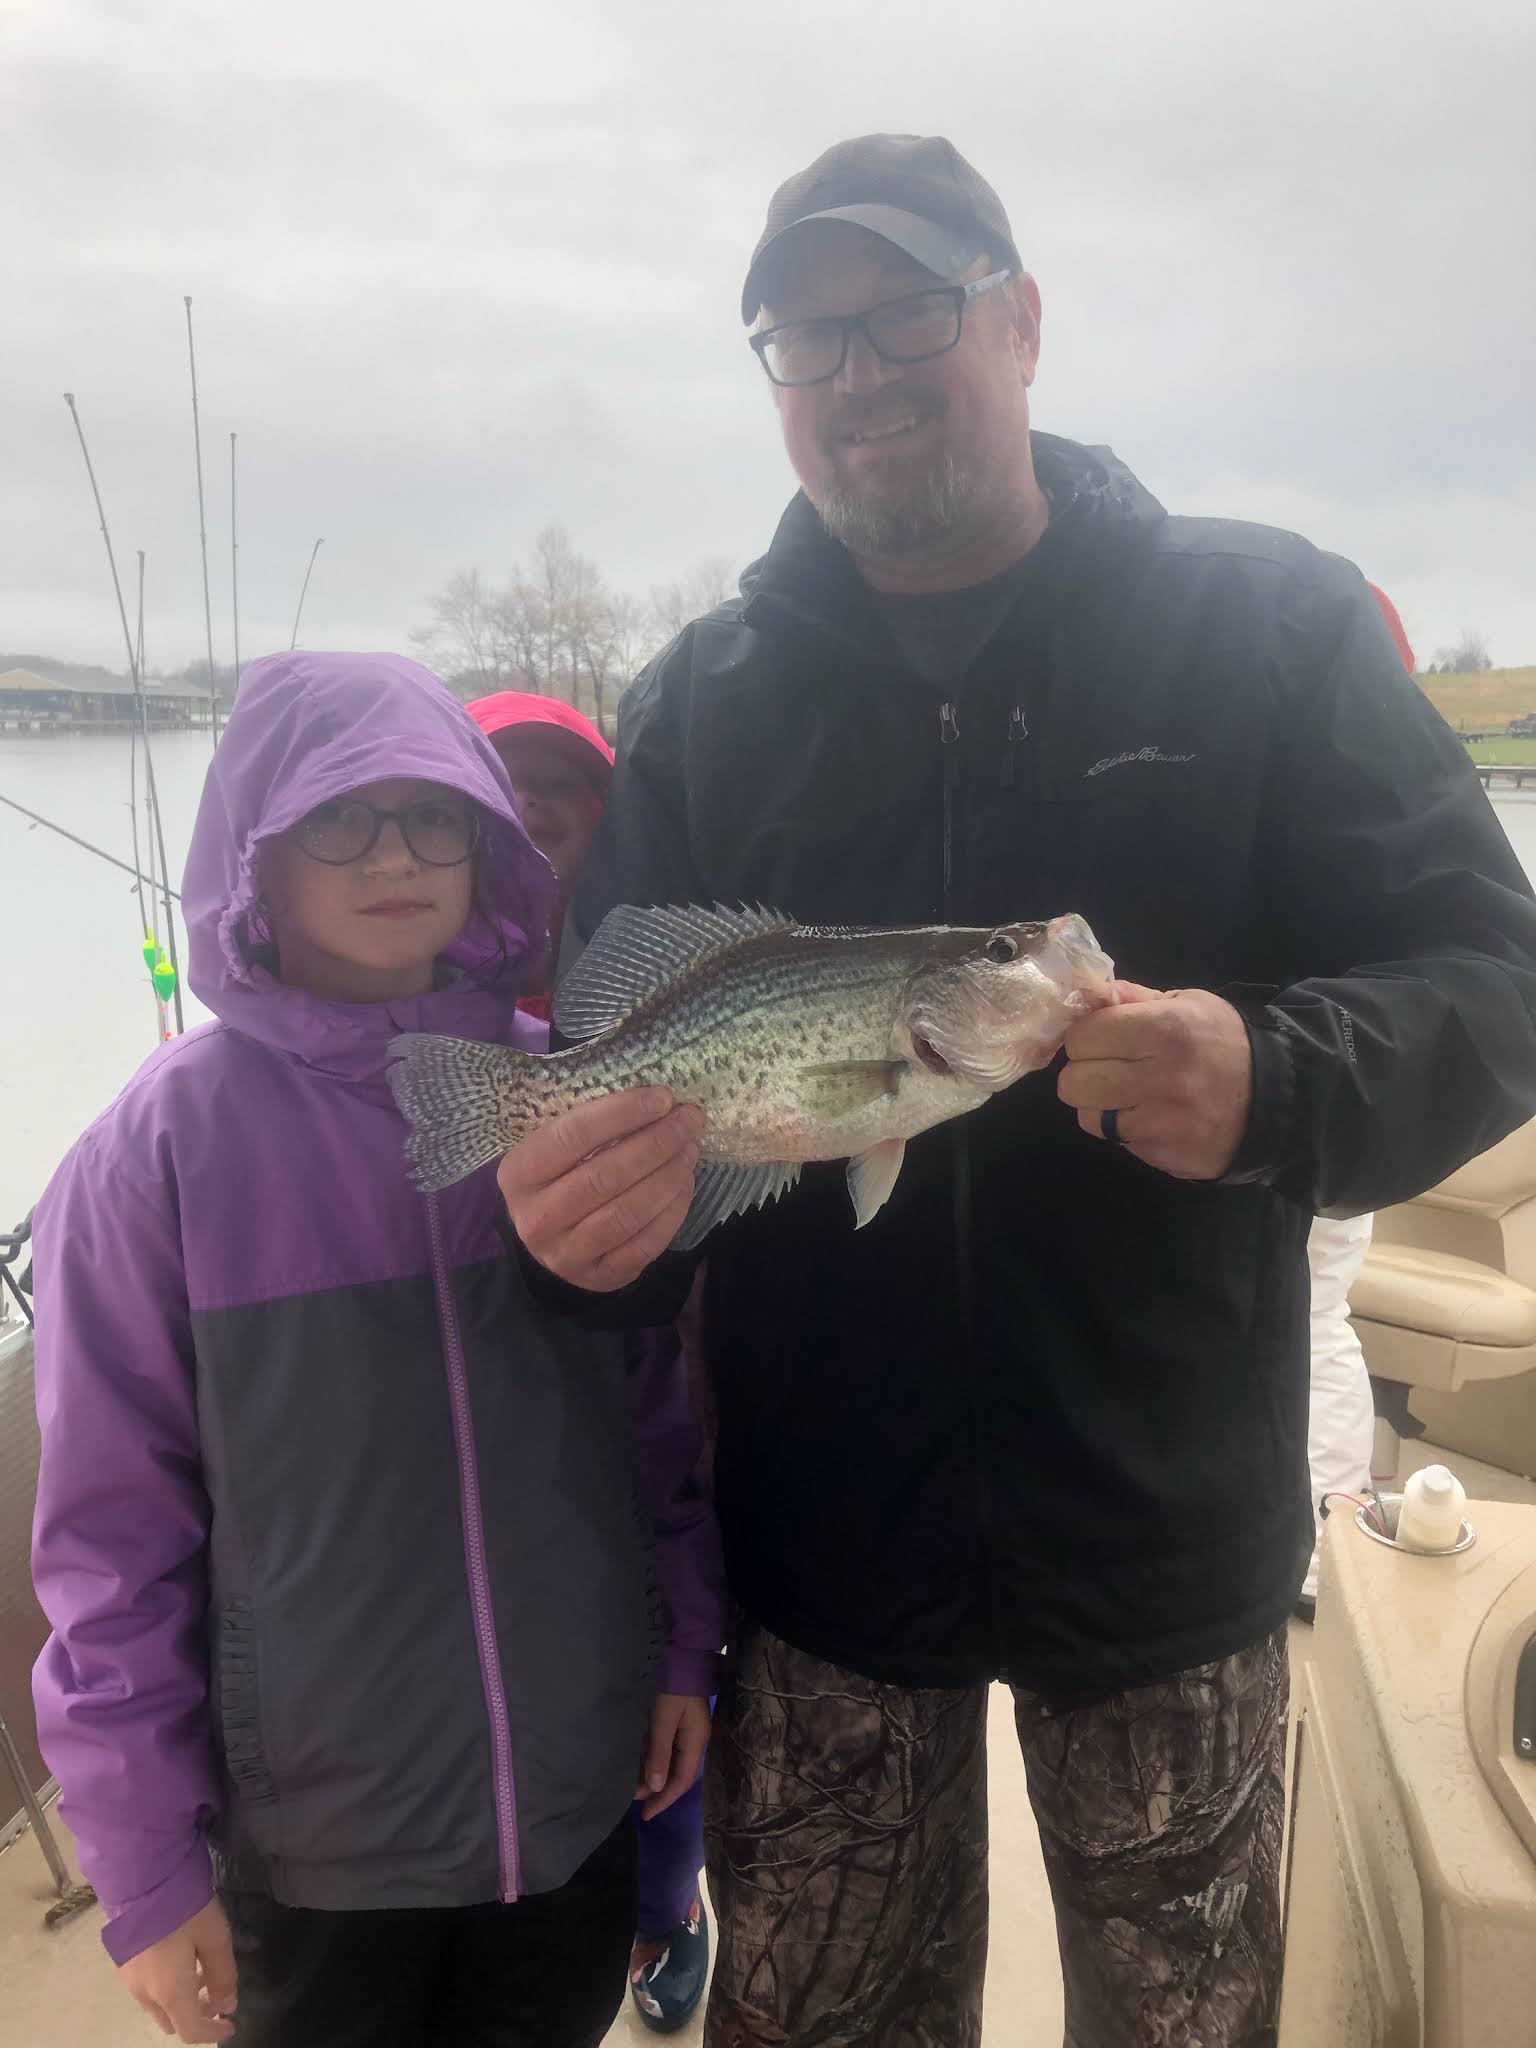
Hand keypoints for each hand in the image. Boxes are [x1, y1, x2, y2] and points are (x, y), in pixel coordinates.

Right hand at [118, 1898, 236, 2042]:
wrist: (139, 1875)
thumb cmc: (182, 1906)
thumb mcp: (214, 1936)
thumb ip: (223, 1974)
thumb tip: (226, 2003)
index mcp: (169, 1991)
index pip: (191, 2031)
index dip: (213, 2033)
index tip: (231, 2023)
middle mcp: (144, 1992)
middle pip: (172, 2020)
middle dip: (197, 2015)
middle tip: (217, 1994)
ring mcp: (128, 1977)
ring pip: (157, 2004)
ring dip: (181, 1998)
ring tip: (202, 1971)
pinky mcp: (122, 1960)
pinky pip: (147, 1986)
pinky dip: (166, 1985)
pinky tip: (180, 1958)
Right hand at [498, 1091, 704, 1291]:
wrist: (552, 1240)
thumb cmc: (558, 1176)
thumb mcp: (553, 1147)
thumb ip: (590, 1123)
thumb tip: (656, 1098)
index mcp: (518, 1173)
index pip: (572, 1136)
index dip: (622, 1113)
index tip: (663, 1097)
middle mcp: (536, 1217)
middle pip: (604, 1176)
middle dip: (656, 1143)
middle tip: (689, 1120)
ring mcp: (566, 1253)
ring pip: (626, 1213)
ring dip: (668, 1176)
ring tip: (690, 1149)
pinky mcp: (599, 1276)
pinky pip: (644, 1244)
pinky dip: (672, 1211)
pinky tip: (685, 1184)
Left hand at [637, 1693, 710, 1820]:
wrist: (683, 1656)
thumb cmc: (675, 1689)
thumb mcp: (664, 1720)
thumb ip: (659, 1753)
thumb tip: (656, 1787)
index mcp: (695, 1743)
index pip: (681, 1781)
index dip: (664, 1800)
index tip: (646, 1815)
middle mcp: (693, 1741)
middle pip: (676, 1774)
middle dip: (657, 1790)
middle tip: (634, 1801)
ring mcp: (686, 1732)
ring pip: (669, 1762)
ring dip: (653, 1774)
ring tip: (632, 1785)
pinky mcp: (676, 1723)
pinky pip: (664, 1748)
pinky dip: (652, 1758)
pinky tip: (637, 1763)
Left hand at [1058, 981, 1252, 1179]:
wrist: (1280, 1099)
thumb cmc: (1227, 1042)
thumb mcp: (1188, 1003)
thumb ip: (1135, 999)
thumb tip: (1088, 994)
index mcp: (1165, 1030)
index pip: (1082, 1037)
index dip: (1085, 1037)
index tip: (1101, 1039)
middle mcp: (1161, 1078)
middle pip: (1073, 1083)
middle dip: (1083, 1074)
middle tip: (1108, 1069)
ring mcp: (1163, 1124)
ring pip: (1089, 1118)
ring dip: (1101, 1106)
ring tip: (1130, 1096)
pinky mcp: (1166, 1156)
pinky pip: (1119, 1142)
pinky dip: (1128, 1130)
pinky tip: (1155, 1118)